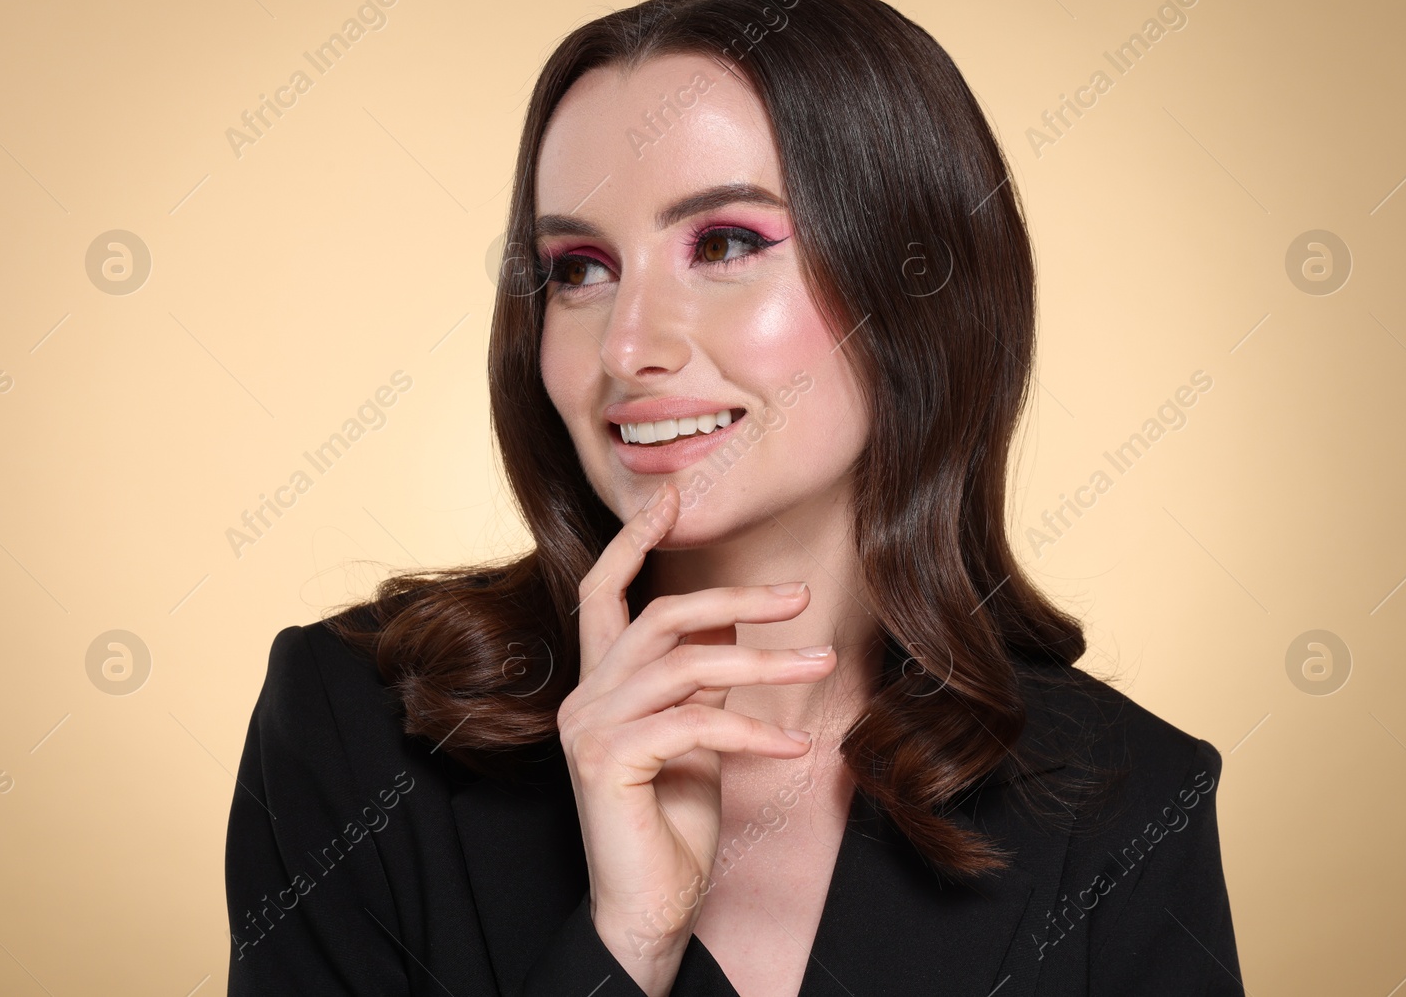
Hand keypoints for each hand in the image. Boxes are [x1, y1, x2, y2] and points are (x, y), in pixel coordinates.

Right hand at [555, 481, 835, 994]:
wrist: (648, 908)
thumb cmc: (672, 824)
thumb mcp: (693, 736)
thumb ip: (695, 681)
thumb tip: (726, 625)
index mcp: (599, 685)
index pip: (602, 593)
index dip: (633, 541)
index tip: (673, 497)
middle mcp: (584, 699)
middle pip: (658, 619)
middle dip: (734, 598)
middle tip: (801, 597)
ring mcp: (590, 730)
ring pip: (684, 667)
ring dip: (763, 664)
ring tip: (821, 665)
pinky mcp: (608, 764)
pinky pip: (693, 725)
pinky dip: (751, 733)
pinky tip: (794, 750)